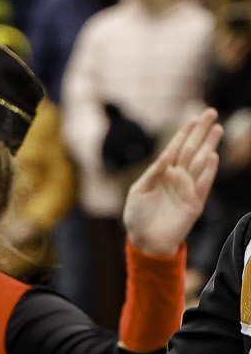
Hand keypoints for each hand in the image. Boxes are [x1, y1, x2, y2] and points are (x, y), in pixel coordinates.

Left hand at [124, 109, 220, 256]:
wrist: (145, 241)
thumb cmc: (137, 216)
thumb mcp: (138, 191)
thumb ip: (153, 173)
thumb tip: (166, 156)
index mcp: (161, 172)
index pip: (175, 147)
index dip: (184, 132)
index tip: (193, 117)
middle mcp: (177, 177)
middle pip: (191, 149)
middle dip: (201, 131)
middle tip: (211, 112)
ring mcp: (188, 188)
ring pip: (200, 161)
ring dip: (209, 145)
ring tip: (217, 128)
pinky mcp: (195, 202)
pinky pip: (204, 183)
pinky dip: (209, 170)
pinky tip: (213, 156)